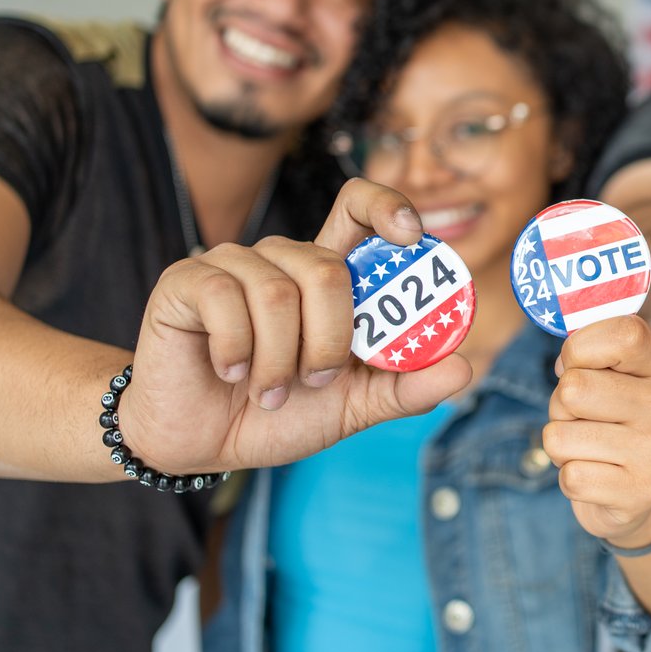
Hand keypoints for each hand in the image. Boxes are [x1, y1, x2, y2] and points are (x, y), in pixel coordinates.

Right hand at [118, 178, 471, 472]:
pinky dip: (237, 353)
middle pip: (328, 268)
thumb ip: (404, 387)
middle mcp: (282, 260)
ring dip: (280, 359)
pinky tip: (229, 374)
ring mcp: (232, 264)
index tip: (412, 237)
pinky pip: (226, 300)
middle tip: (313, 380)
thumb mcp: (353, 406)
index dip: (388, 207)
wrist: (201, 444)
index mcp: (326, 275)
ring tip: (267, 391)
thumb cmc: (279, 414)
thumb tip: (463, 367)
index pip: (359, 208)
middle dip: (330, 339)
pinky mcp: (188, 279)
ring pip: (279, 292)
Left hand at [544, 315, 650, 546]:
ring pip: (560, 436)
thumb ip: (586, 352)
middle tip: (581, 418)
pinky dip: (568, 478)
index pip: (624, 335)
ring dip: (561, 444)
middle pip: (574, 388)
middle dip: (559, 405)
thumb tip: (565, 363)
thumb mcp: (604, 376)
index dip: (580, 347)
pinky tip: (594, 475)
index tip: (576, 364)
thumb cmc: (604, 421)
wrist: (630, 495)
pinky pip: (571, 477)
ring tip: (587, 447)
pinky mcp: (642, 492)